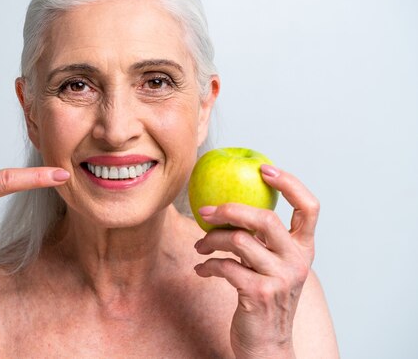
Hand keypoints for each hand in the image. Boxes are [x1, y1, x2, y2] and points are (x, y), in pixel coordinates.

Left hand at [193, 165, 318, 358]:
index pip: (309, 207)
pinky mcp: (259, 294)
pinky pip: (225, 266)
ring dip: (211, 240)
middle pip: (263, 218)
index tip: (263, 168)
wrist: (267, 346)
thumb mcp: (273, 266)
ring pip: (238, 241)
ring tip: (200, 246)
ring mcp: (280, 278)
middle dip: (229, 209)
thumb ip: (262, 240)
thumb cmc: (265, 299)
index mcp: (304, 249)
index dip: (290, 183)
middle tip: (205, 211)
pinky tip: (202, 269)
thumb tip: (229, 206)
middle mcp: (297, 261)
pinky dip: (208, 264)